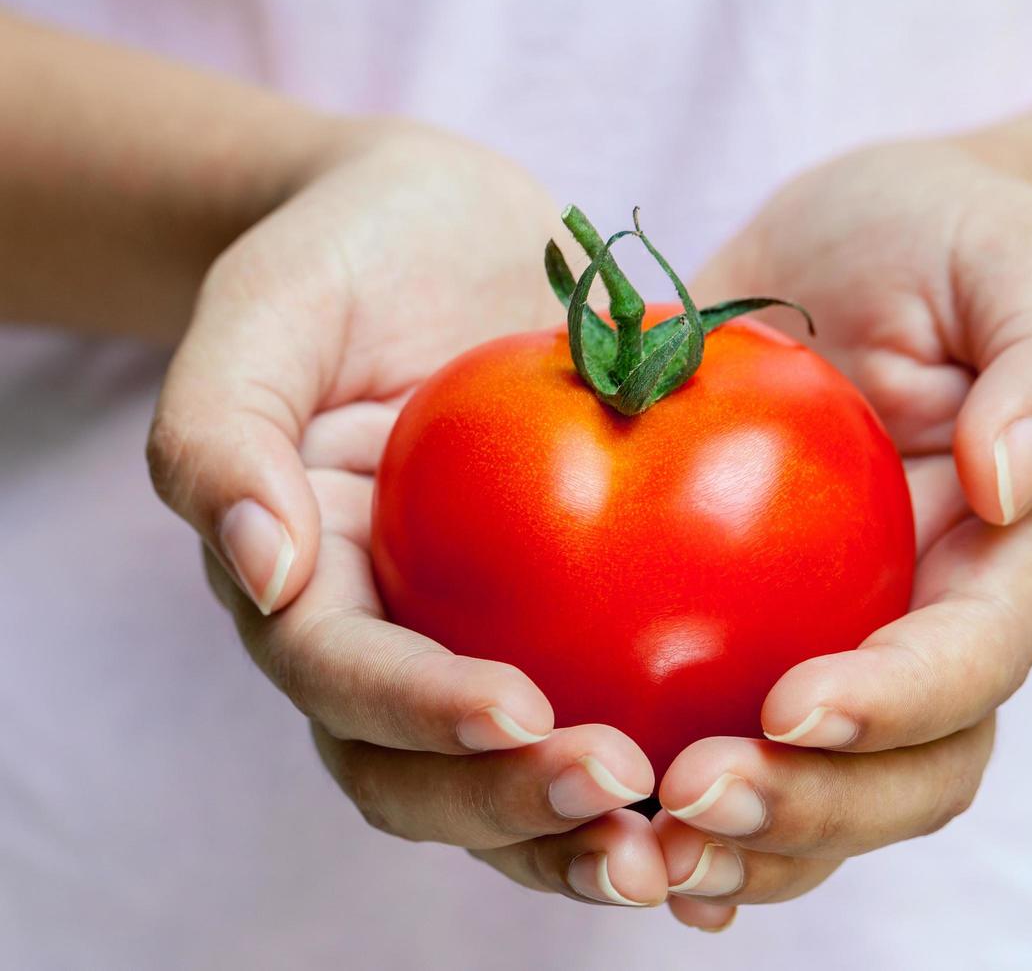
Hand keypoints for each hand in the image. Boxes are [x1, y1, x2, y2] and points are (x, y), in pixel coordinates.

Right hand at [150, 126, 667, 905]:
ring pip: (515, 779)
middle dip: (512, 808)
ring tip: (681, 854)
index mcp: (307, 584)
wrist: (443, 229)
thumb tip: (264, 572)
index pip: (343, 680)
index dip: (420, 714)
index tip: (520, 711)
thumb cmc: (347, 257)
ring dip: (587, 837)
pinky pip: (612, 706)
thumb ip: (223, 432)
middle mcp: (389, 635)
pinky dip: (666, 764)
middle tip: (622, 797)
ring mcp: (479, 636)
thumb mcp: (268, 309)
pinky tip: (755, 776)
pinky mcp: (572, 618)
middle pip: (421, 774)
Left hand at [657, 141, 1031, 929]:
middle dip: (806, 809)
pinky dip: (666, 799)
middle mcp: (924, 631)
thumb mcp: (1020, 263)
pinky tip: (591, 823)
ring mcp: (833, 644)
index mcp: (1001, 564)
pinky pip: (720, 741)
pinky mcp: (742, 632)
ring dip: (731, 840)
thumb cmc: (953, 247)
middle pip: (899, 776)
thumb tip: (1010, 483)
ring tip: (632, 847)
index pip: (968, 667)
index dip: (893, 706)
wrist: (863, 253)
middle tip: (689, 800)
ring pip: (812, 796)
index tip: (793, 707)